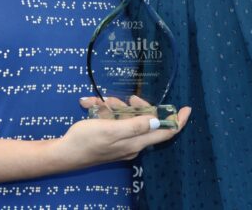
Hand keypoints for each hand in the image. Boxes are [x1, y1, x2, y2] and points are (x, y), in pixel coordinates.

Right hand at [47, 98, 190, 167]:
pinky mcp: (110, 139)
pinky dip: (104, 111)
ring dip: (115, 106)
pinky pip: (113, 120)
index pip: (165, 132)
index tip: (187, 108)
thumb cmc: (86, 140)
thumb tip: (158, 120)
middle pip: (145, 120)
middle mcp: (132, 143)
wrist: (64, 153)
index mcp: (136, 142)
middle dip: (134, 105)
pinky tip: (89, 104)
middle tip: (124, 98)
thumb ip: (135, 125)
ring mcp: (121, 141)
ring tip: (99, 101)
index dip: (177, 121)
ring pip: (127, 117)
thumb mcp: (111, 130)